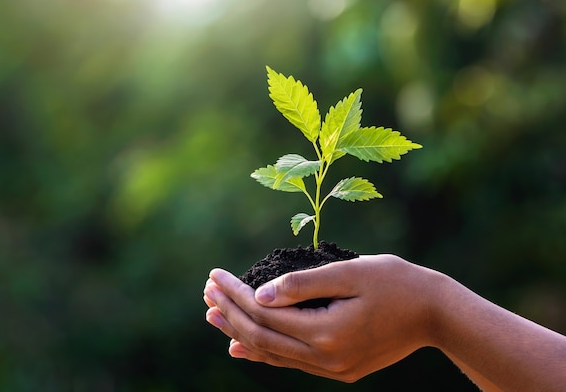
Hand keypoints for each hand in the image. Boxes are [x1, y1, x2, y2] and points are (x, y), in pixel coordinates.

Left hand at [203, 255, 443, 381]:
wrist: (436, 314)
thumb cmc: (396, 283)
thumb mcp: (350, 272)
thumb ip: (303, 285)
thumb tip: (260, 294)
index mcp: (327, 333)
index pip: (264, 314)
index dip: (235, 294)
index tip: (215, 276)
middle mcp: (326, 358)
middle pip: (262, 337)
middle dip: (230, 313)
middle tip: (206, 292)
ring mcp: (332, 368)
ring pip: (273, 353)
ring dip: (240, 333)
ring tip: (213, 316)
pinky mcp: (339, 369)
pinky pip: (291, 362)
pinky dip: (264, 351)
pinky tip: (242, 345)